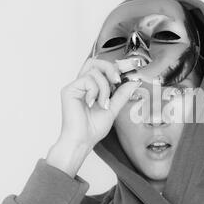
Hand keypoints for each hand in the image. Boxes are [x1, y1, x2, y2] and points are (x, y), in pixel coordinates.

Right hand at [46, 58, 141, 176]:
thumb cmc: (93, 129)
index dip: (114, 67)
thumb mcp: (113, 109)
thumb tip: (134, 82)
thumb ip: (122, 94)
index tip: (128, 71)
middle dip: (109, 68)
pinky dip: (95, 91)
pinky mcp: (69, 90)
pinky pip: (87, 80)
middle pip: (95, 62)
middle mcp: (82, 85)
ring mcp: (75, 86)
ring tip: (103, 103)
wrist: (82, 141)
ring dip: (104, 87)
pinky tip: (92, 104)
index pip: (101, 68)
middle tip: (117, 80)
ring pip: (94, 71)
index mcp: (91, 88)